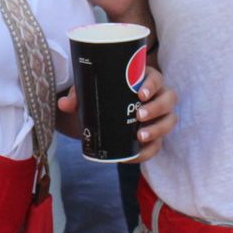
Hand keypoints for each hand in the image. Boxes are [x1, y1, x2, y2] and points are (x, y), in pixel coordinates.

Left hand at [57, 66, 177, 163]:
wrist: (100, 116)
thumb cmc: (100, 96)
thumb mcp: (88, 93)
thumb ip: (77, 96)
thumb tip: (64, 104)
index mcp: (144, 79)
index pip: (156, 78)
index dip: (152, 84)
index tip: (140, 93)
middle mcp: (157, 96)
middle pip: (169, 99)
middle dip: (157, 107)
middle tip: (139, 115)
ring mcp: (159, 117)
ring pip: (169, 121)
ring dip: (158, 129)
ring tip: (140, 136)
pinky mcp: (154, 137)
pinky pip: (157, 145)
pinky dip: (147, 151)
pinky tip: (135, 154)